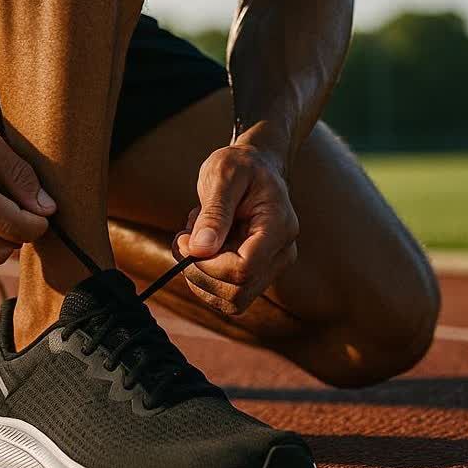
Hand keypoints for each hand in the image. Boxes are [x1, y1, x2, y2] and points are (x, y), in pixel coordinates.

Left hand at [174, 141, 299, 315]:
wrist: (254, 167)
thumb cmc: (240, 166)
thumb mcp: (222, 176)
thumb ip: (213, 213)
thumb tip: (201, 250)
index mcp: (279, 227)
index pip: (244, 269)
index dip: (207, 264)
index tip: (186, 239)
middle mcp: (282, 253)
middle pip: (237, 291)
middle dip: (199, 272)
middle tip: (184, 238)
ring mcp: (272, 267)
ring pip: (231, 301)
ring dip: (200, 276)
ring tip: (196, 238)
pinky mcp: (258, 274)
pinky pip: (227, 296)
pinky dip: (205, 278)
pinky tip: (203, 250)